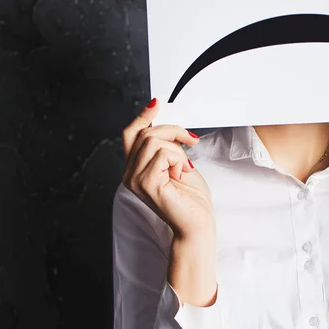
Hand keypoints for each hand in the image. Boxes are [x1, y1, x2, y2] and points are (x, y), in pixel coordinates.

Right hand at [122, 97, 215, 241]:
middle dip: (172, 130)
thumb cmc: (192, 200)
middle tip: (190, 139)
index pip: (131, 134)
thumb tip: (168, 126)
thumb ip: (168, 147)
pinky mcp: (146, 183)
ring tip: (184, 167)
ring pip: (154, 141)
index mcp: (136, 169)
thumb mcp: (180, 164)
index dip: (143, 116)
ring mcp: (135, 179)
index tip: (157, 104)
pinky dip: (178, 160)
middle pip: (145, 133)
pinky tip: (182, 174)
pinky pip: (163, 154)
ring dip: (177, 150)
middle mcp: (130, 174)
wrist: (197, 225)